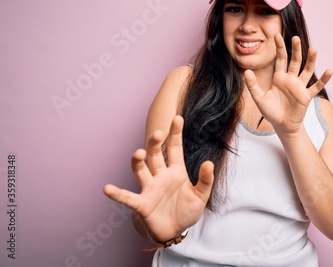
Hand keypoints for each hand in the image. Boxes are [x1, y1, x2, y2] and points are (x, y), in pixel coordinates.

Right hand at [103, 115, 213, 241]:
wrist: (176, 231)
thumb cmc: (187, 210)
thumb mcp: (201, 196)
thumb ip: (206, 180)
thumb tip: (209, 163)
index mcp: (176, 171)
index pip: (175, 148)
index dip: (176, 133)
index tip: (177, 118)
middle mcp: (161, 176)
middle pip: (155, 155)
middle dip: (155, 144)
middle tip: (157, 133)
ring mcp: (150, 189)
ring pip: (141, 170)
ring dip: (138, 162)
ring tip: (138, 153)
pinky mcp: (142, 204)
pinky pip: (127, 198)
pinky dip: (117, 194)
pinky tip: (107, 189)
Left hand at [244, 34, 332, 134]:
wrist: (282, 125)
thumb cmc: (270, 111)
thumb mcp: (259, 98)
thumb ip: (252, 86)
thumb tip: (246, 72)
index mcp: (279, 77)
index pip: (280, 59)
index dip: (279, 48)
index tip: (277, 36)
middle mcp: (290, 79)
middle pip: (295, 61)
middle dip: (296, 50)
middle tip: (296, 38)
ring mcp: (299, 87)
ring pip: (307, 70)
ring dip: (311, 61)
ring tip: (314, 50)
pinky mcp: (306, 96)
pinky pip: (316, 87)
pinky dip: (323, 80)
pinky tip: (330, 71)